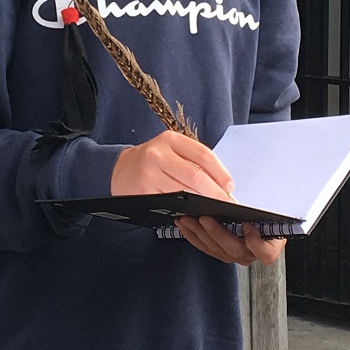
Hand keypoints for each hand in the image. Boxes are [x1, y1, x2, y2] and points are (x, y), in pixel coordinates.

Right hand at [111, 130, 234, 202]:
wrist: (119, 170)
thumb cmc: (151, 160)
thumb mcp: (170, 150)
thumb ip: (193, 160)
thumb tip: (222, 182)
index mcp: (170, 139)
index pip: (203, 155)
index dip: (220, 172)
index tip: (230, 186)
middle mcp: (159, 154)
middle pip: (196, 176)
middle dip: (215, 192)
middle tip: (226, 202)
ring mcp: (150, 173)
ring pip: (185, 192)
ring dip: (203, 202)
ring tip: (213, 207)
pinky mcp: (145, 191)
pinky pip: (171, 202)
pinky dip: (186, 208)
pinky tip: (193, 209)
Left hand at [175, 217, 286, 266]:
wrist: (261, 220)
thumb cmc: (266, 215)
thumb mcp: (269, 210)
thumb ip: (261, 209)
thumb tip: (240, 200)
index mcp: (268, 246)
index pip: (265, 252)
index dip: (255, 241)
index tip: (246, 225)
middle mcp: (251, 254)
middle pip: (234, 250)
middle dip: (217, 233)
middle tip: (205, 218)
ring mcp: (235, 255)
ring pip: (217, 250)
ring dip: (200, 233)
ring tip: (188, 219)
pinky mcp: (221, 252)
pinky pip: (206, 248)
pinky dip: (194, 236)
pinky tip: (185, 226)